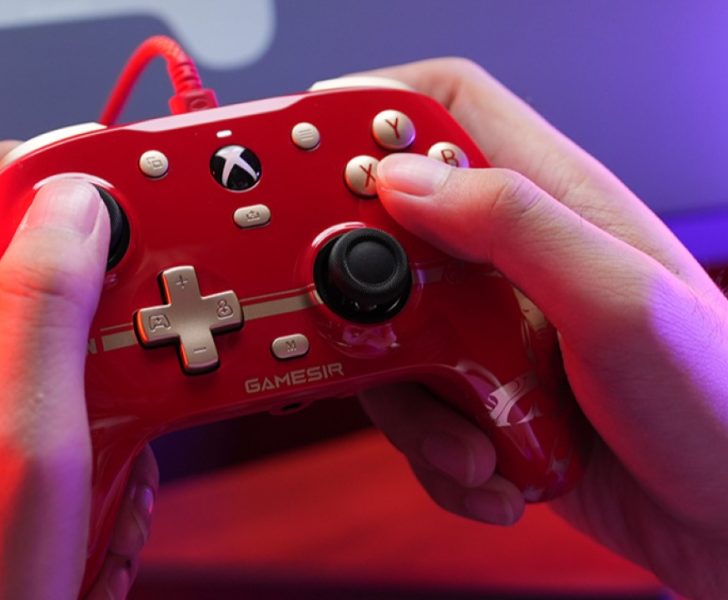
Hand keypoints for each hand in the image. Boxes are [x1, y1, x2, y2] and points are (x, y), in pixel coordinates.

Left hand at [0, 143, 157, 598]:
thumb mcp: (18, 435)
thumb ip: (43, 307)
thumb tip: (73, 206)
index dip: (4, 164)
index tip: (90, 183)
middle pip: (7, 270)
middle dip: (90, 293)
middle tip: (143, 324)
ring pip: (44, 349)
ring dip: (105, 383)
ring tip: (129, 437)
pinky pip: (51, 415)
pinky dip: (97, 443)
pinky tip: (109, 497)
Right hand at [355, 59, 727, 598]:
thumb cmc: (719, 405)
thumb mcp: (617, 300)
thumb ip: (512, 223)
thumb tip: (406, 180)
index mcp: (552, 204)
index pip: (444, 111)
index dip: (370, 112)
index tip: (311, 155)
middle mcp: (510, 262)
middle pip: (385, 232)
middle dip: (359, 290)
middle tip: (355, 328)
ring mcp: (490, 332)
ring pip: (385, 338)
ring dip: (410, 405)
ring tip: (472, 438)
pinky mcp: (481, 395)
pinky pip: (415, 412)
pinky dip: (437, 454)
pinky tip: (493, 469)